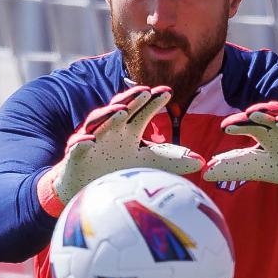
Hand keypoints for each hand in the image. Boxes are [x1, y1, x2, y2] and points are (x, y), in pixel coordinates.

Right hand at [38, 86, 203, 214]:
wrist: (88, 187)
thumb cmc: (118, 168)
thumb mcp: (148, 163)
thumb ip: (171, 160)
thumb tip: (202, 162)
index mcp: (128, 129)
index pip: (142, 111)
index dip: (153, 101)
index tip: (168, 92)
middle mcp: (110, 130)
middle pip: (120, 109)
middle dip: (131, 99)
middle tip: (145, 90)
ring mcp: (92, 140)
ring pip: (98, 123)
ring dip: (108, 115)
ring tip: (121, 110)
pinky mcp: (75, 156)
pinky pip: (77, 148)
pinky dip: (81, 143)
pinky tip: (88, 140)